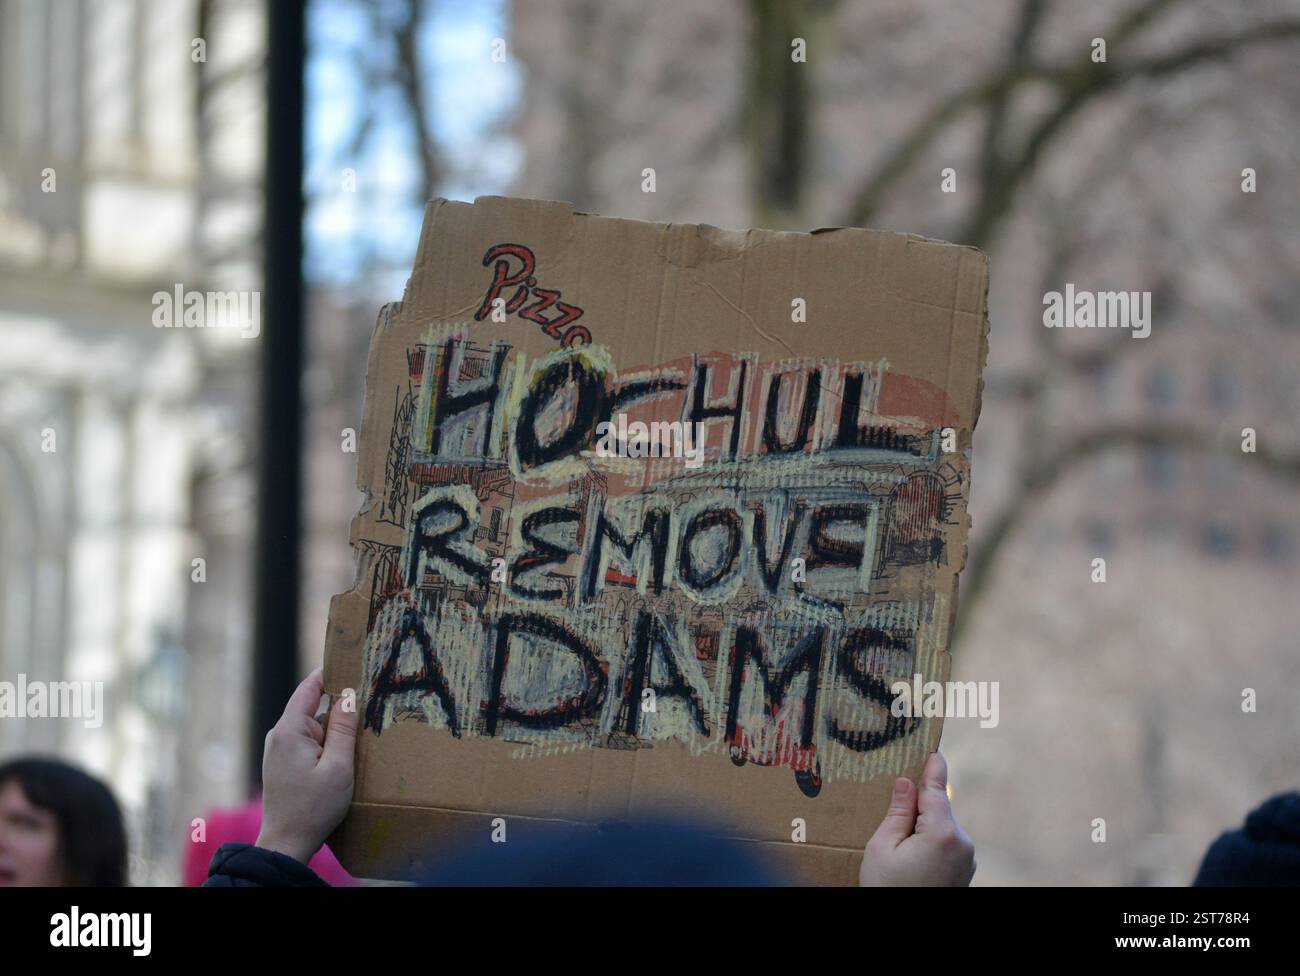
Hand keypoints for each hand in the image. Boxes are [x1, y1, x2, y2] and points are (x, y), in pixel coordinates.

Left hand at [256, 668, 357, 864]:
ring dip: (335, 730)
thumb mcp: (338, 767)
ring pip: (314, 725)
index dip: (332, 671)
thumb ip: (344, 729)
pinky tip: (344, 756)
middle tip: (370, 704)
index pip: (311, 686)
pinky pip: (309, 741)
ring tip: (360, 737)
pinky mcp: (283, 762)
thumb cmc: (313, 808)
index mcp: (290, 730)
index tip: (355, 661)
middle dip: (341, 707)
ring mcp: (279, 749)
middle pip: (315, 706)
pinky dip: (327, 743)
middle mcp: (280, 735)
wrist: (287, 843)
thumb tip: (350, 695)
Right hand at [859, 751, 974, 885]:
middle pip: (937, 810)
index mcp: (943, 833)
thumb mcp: (882, 848)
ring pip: (941, 828)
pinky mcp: (964, 872)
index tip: (934, 749)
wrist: (906, 937)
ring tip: (896, 845)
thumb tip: (905, 784)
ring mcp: (966, 860)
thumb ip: (897, 812)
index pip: (935, 789)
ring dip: (922, 828)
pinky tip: (909, 857)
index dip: (932, 768)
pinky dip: (929, 843)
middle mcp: (962, 843)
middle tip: (891, 807)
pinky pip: (946, 845)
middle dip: (917, 806)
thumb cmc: (888, 890)